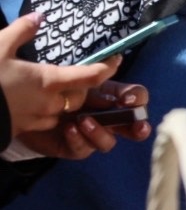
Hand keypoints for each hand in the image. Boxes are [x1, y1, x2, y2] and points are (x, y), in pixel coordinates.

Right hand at [0, 15, 121, 137]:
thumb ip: (21, 31)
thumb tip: (38, 16)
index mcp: (48, 81)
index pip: (90, 77)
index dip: (106, 68)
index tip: (116, 59)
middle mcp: (50, 104)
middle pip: (79, 96)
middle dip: (80, 86)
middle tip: (74, 73)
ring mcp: (38, 119)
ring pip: (64, 110)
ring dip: (64, 100)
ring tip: (51, 87)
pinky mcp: (25, 129)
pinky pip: (47, 120)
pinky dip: (47, 110)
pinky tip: (33, 101)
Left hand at [16, 80, 152, 158]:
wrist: (22, 107)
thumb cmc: (51, 88)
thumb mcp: (73, 79)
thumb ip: (94, 73)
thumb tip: (117, 59)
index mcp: (110, 98)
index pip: (136, 98)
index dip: (138, 99)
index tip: (128, 100)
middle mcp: (106, 118)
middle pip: (134, 127)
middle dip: (140, 128)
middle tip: (137, 127)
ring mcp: (92, 135)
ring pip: (109, 142)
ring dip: (100, 133)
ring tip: (83, 121)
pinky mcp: (76, 148)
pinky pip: (84, 149)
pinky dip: (78, 139)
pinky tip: (68, 129)